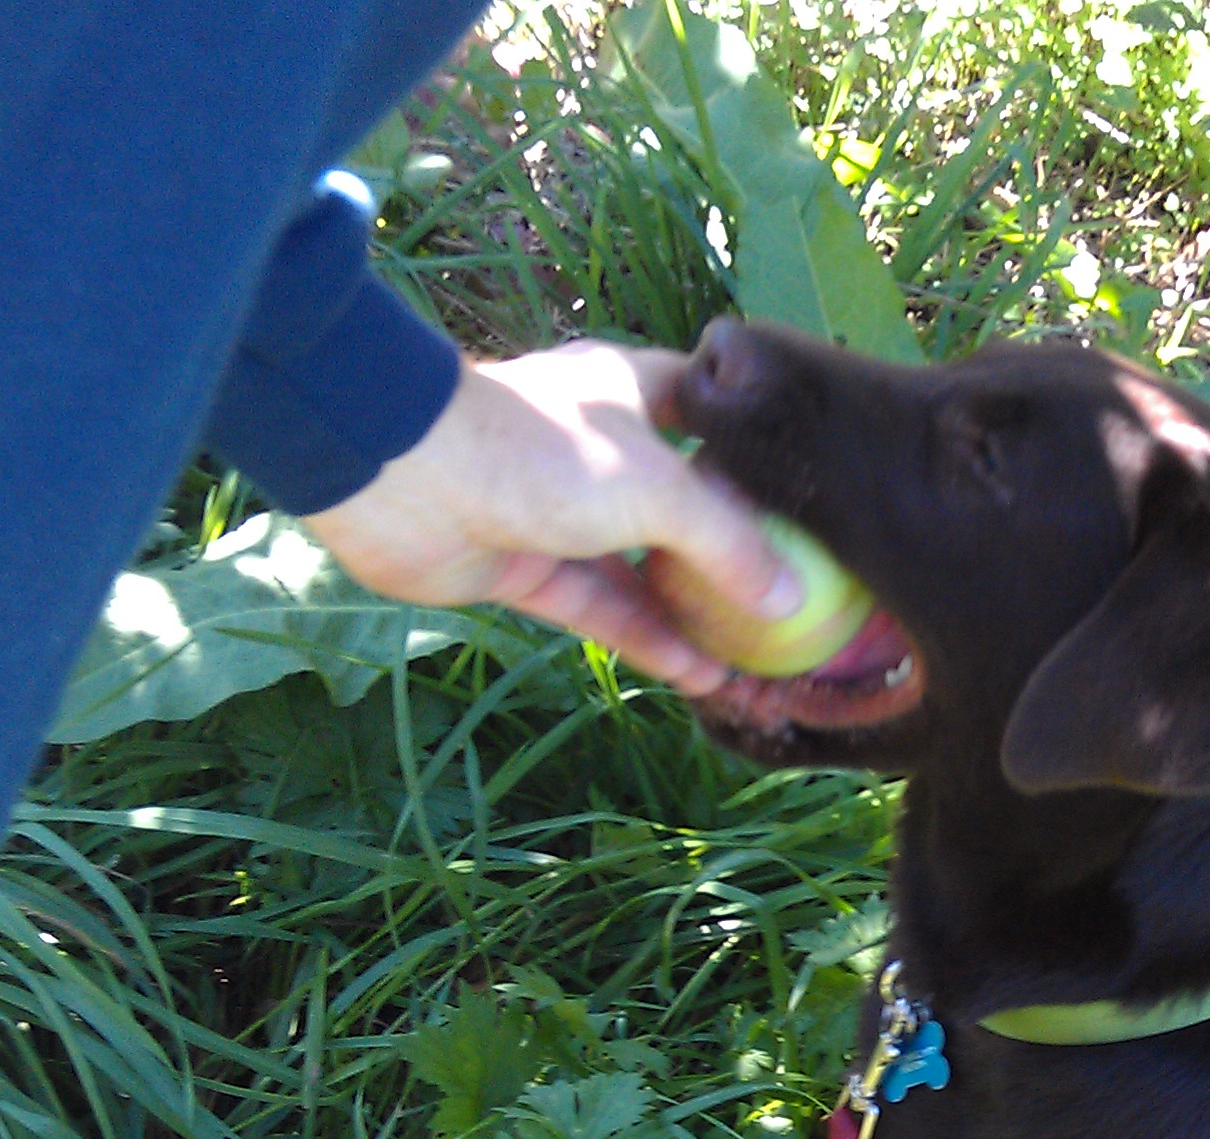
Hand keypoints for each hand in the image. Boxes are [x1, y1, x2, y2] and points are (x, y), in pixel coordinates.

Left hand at [300, 340, 793, 697]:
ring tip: (755, 659)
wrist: (405, 477)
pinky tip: (698, 676)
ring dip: (693, 612)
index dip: (753, 444)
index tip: (804, 489)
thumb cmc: (544, 452)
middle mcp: (600, 447)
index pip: (709, 409)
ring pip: (642, 566)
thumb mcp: (659, 492)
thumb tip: (790, 598)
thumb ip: (730, 545)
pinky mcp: (524, 564)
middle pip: (682, 501)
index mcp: (632, 391)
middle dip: (732, 550)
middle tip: (792, 597)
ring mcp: (559, 509)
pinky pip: (600, 606)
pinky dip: (644, 639)